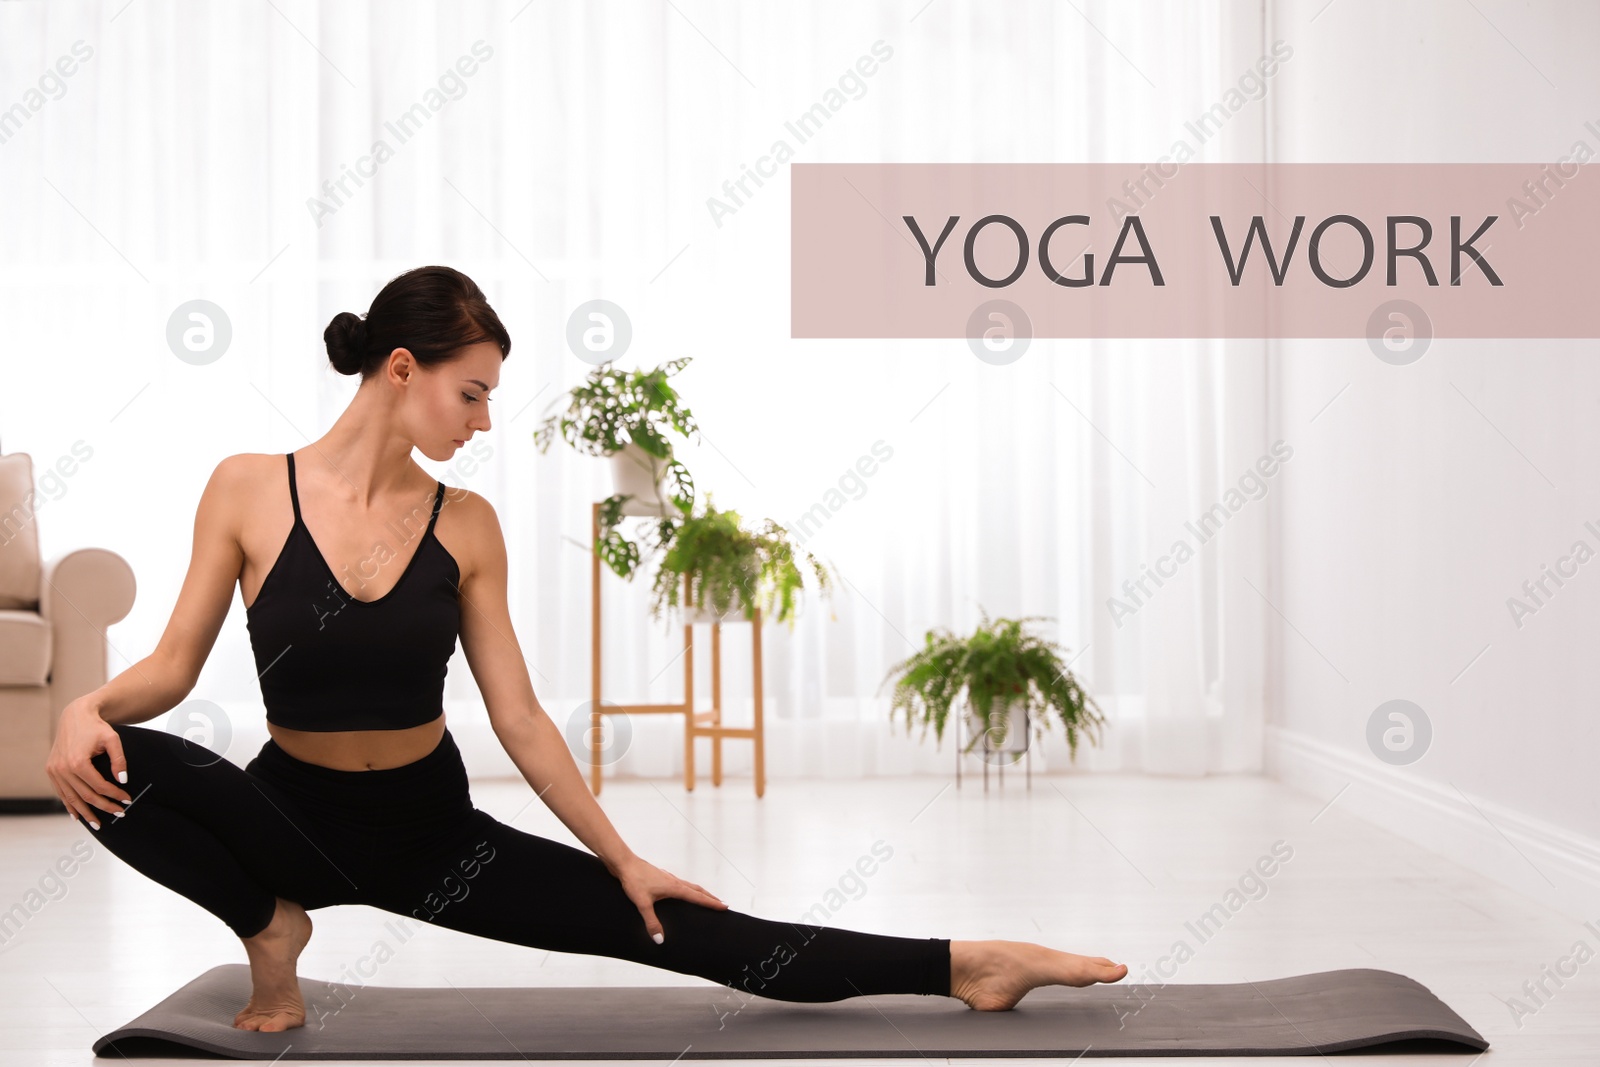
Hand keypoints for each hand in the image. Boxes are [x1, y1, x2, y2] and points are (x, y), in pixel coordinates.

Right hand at [45, 697, 132, 829]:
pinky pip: (61, 792)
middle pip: (86, 795)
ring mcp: (54, 771)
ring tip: (98, 824)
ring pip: (71, 798)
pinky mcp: (51, 770)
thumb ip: (119, 760)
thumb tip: (123, 780)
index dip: (114, 795)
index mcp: (77, 762)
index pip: (99, 786)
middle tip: (120, 813)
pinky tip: (77, 815)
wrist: (75, 716)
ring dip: (85, 812)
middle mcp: (62, 769)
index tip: (127, 799)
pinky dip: (69, 804)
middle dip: (104, 806)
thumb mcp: (113, 739)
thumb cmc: (96, 727)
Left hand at [608, 853, 728, 943]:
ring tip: (705, 898)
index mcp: (675, 887)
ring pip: (689, 886)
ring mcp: (667, 878)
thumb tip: (660, 940)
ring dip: (699, 893)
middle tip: (721, 903)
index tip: (725, 906)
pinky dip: (686, 890)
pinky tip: (679, 893)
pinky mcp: (660, 877)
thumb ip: (652, 922)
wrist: (624, 863)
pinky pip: (679, 884)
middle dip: (710, 897)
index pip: (698, 897)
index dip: (712, 903)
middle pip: (697, 890)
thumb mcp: (643, 903)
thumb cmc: (634, 880)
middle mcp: (674, 881)